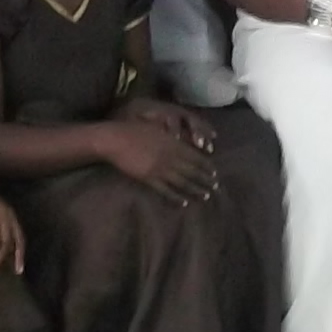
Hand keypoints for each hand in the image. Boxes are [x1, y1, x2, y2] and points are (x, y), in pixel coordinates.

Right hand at [97, 108, 223, 202]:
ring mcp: (159, 169)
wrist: (116, 139)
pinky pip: (166, 190)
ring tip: (205, 196)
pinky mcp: (148, 179)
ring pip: (182, 182)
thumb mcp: (157, 128)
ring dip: (195, 189)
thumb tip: (183, 141)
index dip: (206, 166)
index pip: (195, 157)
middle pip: (192, 171)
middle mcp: (170, 157)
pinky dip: (176, 197)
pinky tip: (184, 203)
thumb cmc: (134, 129)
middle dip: (205, 179)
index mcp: (173, 144)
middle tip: (216, 187)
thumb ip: (171, 136)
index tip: (215, 173)